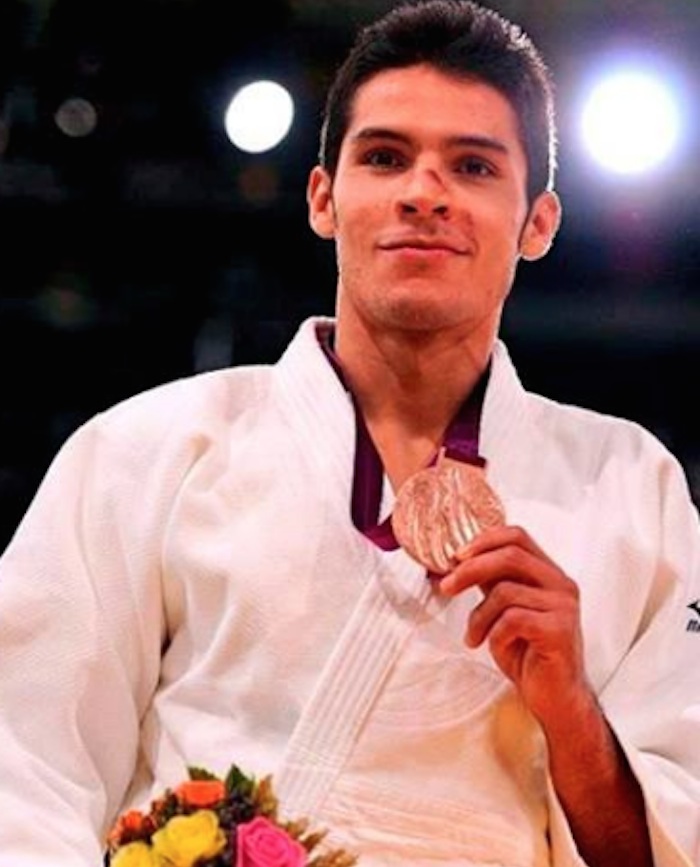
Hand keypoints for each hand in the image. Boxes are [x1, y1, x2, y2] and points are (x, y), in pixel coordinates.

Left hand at [438, 525, 593, 730]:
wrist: (555, 697)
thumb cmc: (529, 654)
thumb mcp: (504, 610)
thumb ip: (491, 583)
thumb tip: (456, 562)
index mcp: (549, 573)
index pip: (517, 536)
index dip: (483, 541)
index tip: (456, 557)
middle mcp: (561, 584)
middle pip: (510, 555)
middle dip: (470, 569)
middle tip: (447, 587)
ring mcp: (564, 606)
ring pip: (505, 591)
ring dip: (479, 616)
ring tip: (474, 636)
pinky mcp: (560, 630)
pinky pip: (512, 620)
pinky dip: (494, 635)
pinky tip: (494, 648)